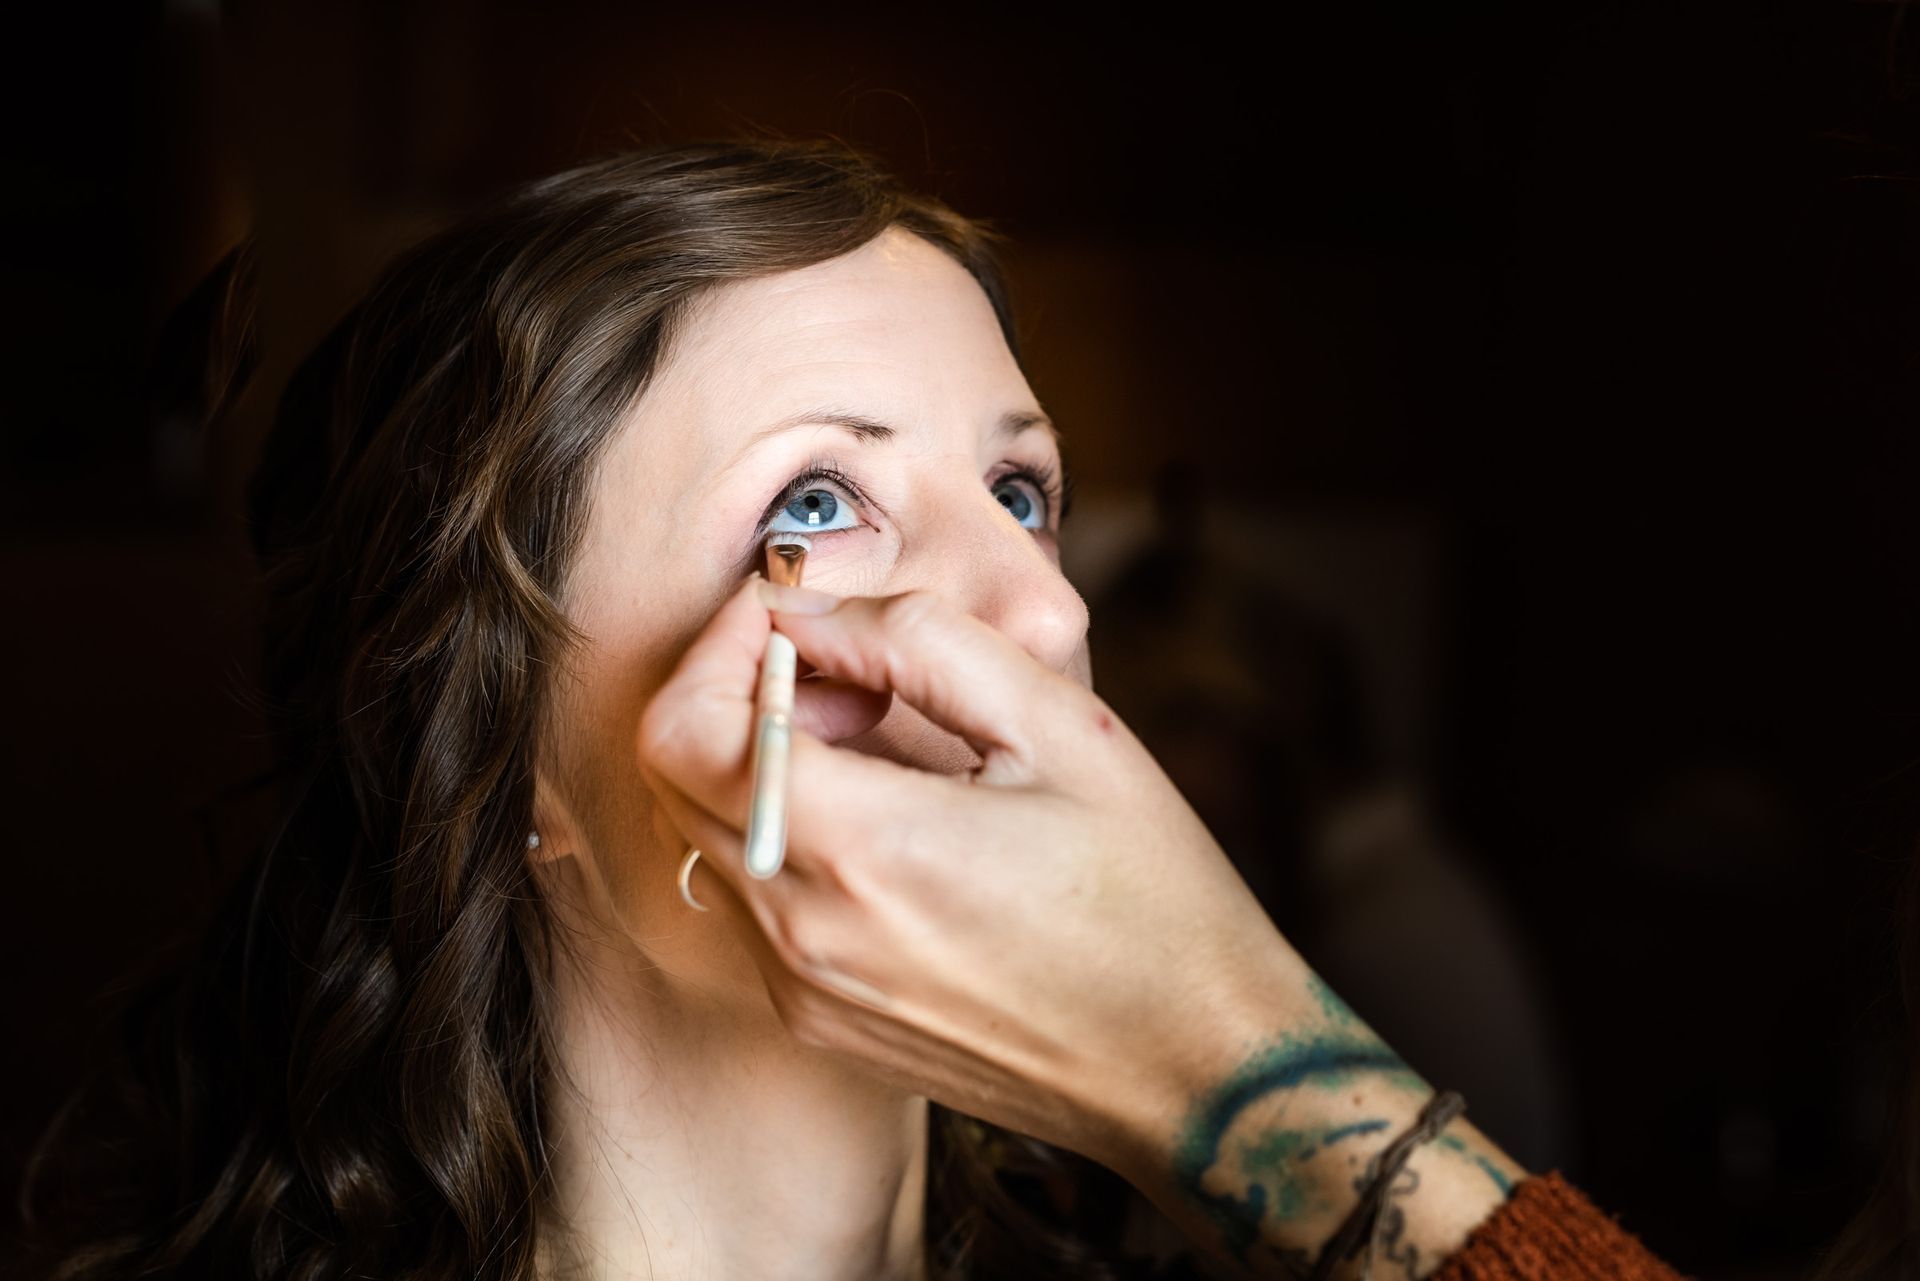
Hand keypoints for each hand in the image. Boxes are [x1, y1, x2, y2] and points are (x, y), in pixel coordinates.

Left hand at [633, 573, 1304, 1173]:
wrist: (1191, 1067)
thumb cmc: (1152, 897)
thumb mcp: (1059, 726)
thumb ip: (915, 640)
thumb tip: (804, 610)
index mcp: (864, 849)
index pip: (685, 729)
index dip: (720, 646)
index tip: (795, 612)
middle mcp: (806, 932)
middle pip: (672, 780)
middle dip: (735, 692)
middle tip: (846, 673)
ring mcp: (803, 989)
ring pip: (703, 836)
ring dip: (758, 764)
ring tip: (875, 741)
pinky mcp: (820, 1021)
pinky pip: (749, 899)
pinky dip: (781, 833)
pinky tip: (884, 820)